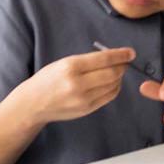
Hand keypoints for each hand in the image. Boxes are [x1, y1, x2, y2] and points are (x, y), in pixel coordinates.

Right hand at [16, 47, 132, 123]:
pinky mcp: (86, 110)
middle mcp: (77, 84)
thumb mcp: (64, 62)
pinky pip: (108, 97)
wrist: (33, 103)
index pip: (104, 59)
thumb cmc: (49, 79)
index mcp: (71, 67)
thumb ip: (88, 60)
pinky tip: (112, 83)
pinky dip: (114, 88)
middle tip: (125, 62)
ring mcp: (82, 99)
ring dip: (119, 77)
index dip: (121, 55)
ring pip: (113, 86)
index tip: (131, 53)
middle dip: (122, 66)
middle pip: (112, 74)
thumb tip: (114, 56)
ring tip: (117, 71)